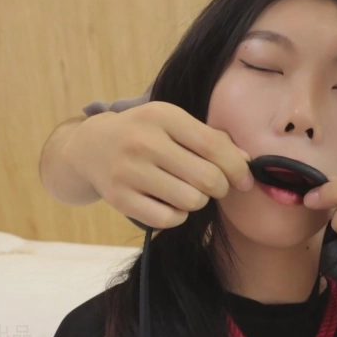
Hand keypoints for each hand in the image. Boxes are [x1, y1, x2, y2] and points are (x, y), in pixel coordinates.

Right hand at [63, 101, 253, 228]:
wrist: (91, 146)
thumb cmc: (145, 134)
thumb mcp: (174, 124)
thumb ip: (211, 139)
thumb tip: (246, 161)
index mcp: (163, 116)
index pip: (214, 146)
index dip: (237, 167)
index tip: (245, 179)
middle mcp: (143, 142)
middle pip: (207, 178)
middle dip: (220, 187)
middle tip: (214, 186)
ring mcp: (129, 171)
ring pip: (191, 201)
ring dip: (198, 201)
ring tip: (188, 191)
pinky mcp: (119, 199)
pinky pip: (169, 219)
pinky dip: (178, 216)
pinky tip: (172, 204)